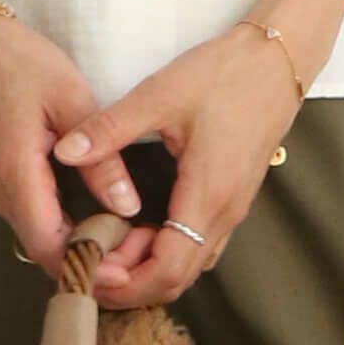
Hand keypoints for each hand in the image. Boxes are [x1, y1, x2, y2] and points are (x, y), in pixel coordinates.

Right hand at [0, 7, 132, 275]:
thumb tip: (128, 207)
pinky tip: (98, 220)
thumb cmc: (19, 63)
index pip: (49, 246)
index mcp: (16, 174)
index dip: (87, 266)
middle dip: (90, 261)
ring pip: (39, 238)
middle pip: (44, 250)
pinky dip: (65, 229)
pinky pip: (33, 219)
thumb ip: (100, 159)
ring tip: (127, 238)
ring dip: (79, 246)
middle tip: (138, 252)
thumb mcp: (72, 101)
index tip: (128, 266)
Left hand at [48, 26, 301, 309]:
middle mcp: (224, 213)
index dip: (124, 282)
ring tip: (103, 246)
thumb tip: (65, 150)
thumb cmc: (227, 74)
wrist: (278, 59)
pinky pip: (197, 246)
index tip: (86, 268)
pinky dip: (163, 253)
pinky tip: (135, 230)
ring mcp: (231, 210)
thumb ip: (110, 127)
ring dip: (144, 269)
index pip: (166, 269)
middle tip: (84, 263)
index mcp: (208, 194)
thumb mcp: (161, 94)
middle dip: (127, 284)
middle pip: (175, 280)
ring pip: (187, 267)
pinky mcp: (231, 200)